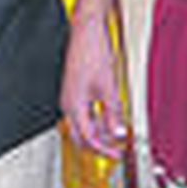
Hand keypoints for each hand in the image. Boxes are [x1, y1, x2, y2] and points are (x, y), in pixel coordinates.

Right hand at [60, 16, 128, 158]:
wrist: (86, 32)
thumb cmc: (93, 53)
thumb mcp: (109, 87)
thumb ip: (113, 112)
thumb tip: (118, 133)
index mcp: (74, 106)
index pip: (87, 139)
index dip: (103, 150)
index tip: (117, 155)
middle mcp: (68, 104)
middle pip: (81, 136)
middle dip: (98, 146)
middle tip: (116, 152)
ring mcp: (70, 97)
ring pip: (82, 125)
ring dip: (98, 134)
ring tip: (115, 138)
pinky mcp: (75, 91)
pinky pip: (83, 114)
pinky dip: (96, 121)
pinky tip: (108, 119)